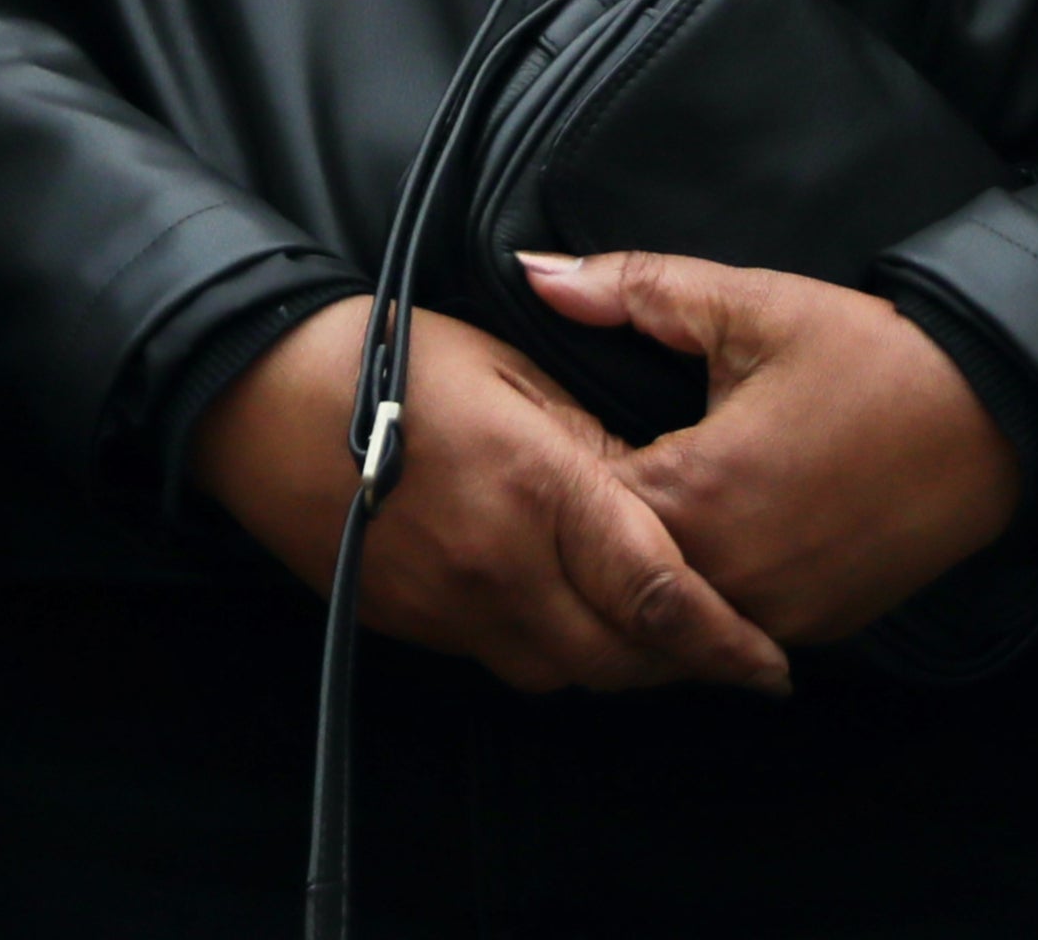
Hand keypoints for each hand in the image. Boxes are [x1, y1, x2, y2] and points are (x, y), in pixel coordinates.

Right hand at [192, 297, 790, 695]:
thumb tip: (661, 492)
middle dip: (684, 662)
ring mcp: (454, 606)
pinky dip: (557, 653)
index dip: (725, 638)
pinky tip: (573, 617)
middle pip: (623, 656)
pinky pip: (509, 663)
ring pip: (568, 674)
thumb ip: (595, 440)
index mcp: (543, 487)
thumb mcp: (516, 372)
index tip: (771, 663)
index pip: (660, 589)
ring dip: (621, 663)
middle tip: (731, 649)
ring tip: (658, 634)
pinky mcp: (417, 626)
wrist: (266, 401)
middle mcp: (503, 564)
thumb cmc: (398, 362)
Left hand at [529, 253, 1021, 646]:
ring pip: (664, 621)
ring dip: (640, 577)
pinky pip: (725, 631)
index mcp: (695, 493)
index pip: (571, 507)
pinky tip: (698, 548)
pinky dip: (700, 599)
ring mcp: (773, 616)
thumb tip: (535, 272)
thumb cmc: (876, 356)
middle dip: (585, 534)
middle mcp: (727, 576)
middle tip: (575, 483)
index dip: (549, 472)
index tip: (546, 436)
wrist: (1000, 415)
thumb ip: (636, 288)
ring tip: (631, 518)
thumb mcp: (752, 304)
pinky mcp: (813, 632)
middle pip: (609, 578)